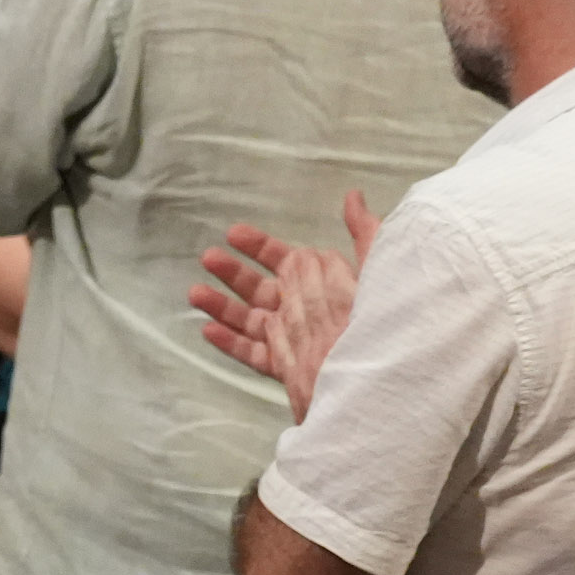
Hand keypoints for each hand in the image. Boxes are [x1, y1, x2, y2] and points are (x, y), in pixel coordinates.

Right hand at [188, 192, 382, 421]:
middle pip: (263, 290)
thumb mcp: (378, 269)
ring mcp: (295, 342)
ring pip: (252, 321)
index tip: (234, 233)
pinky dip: (230, 343)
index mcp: (325, 287)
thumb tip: (353, 195)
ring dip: (222, 305)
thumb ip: (365, 234)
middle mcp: (307, 313)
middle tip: (209, 257)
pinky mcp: (288, 370)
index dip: (260, 247)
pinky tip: (207, 330)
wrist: (378, 379)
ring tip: (195, 293)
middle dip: (235, 273)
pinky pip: (254, 355)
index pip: (288, 262)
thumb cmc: (379, 322)